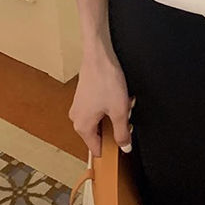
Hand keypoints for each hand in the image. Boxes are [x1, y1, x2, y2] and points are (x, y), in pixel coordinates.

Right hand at [69, 42, 135, 156]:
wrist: (98, 55)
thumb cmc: (106, 81)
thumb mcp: (119, 111)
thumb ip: (122, 133)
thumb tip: (125, 148)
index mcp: (82, 127)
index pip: (97, 149)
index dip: (113, 148)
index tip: (124, 142)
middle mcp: (77, 118)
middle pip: (100, 133)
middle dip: (117, 125)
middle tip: (127, 115)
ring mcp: (79, 106)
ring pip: (102, 119)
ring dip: (115, 113)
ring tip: (125, 101)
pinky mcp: (84, 96)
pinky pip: (99, 108)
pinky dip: (111, 104)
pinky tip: (119, 95)